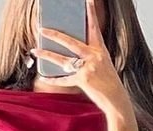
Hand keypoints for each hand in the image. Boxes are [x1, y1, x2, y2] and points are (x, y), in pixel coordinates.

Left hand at [31, 0, 132, 121]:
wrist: (116, 99)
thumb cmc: (109, 82)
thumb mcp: (103, 64)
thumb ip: (89, 56)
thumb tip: (68, 53)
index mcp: (100, 50)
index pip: (94, 28)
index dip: (90, 13)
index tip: (87, 0)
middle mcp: (94, 56)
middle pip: (70, 42)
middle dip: (54, 35)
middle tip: (42, 29)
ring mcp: (88, 68)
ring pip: (63, 60)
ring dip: (47, 55)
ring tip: (35, 50)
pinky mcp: (83, 81)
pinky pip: (65, 80)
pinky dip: (54, 80)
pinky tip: (45, 78)